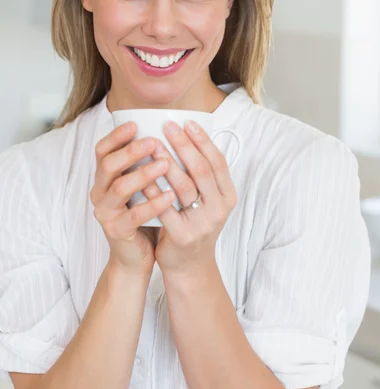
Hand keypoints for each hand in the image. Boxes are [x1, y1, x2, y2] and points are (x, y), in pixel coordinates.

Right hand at [90, 122, 175, 277]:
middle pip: (109, 164)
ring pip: (120, 188)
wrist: (135, 256)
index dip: (116, 136)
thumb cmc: (143, 214)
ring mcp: (106, 212)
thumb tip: (167, 133)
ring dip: (143, 174)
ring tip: (165, 164)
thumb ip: (145, 164)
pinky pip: (134, 215)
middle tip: (154, 141)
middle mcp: (100, 192)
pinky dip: (153, 203)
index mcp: (105, 178)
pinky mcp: (117, 231)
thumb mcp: (141, 186)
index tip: (136, 124)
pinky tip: (170, 196)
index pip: (102, 150)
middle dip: (132, 151)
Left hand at [141, 120, 237, 276]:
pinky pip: (166, 208)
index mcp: (227, 196)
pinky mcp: (183, 236)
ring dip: (167, 163)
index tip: (187, 122)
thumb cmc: (194, 224)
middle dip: (184, 145)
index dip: (203, 140)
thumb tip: (186, 138)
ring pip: (184, 187)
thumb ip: (201, 176)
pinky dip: (154, 190)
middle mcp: (219, 209)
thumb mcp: (207, 200)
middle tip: (168, 126)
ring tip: (153, 145)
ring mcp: (202, 224)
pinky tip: (142, 175)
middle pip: (202, 170)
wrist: (189, 266)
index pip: (218, 162)